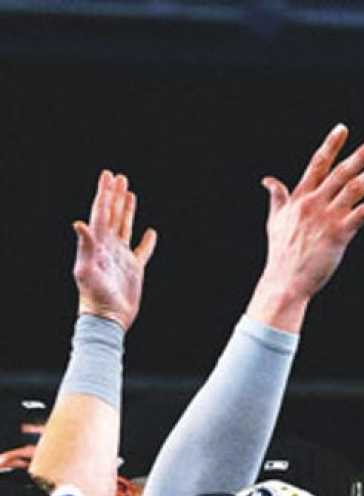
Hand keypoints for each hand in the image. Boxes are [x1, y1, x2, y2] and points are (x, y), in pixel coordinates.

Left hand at [72, 170, 158, 329]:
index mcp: (97, 243)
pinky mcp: (134, 268)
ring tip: (129, 193)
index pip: (101, 213)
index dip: (104, 194)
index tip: (108, 177)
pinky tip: (151, 232)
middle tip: (118, 177)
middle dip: (114, 195)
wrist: (108, 316)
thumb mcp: (86, 269)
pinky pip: (142, 250)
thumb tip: (79, 223)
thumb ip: (84, 245)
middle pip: (112, 214)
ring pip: (125, 226)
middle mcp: (108, 246)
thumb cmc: (94, 295)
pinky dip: (148, 241)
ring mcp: (121, 256)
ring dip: (127, 209)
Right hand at [247, 124, 363, 331]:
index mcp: (299, 197)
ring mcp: (327, 217)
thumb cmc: (282, 252)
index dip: (331, 145)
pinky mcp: (340, 233)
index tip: (343, 129)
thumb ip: (277, 197)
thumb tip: (268, 179)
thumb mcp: (275, 220)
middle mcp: (314, 202)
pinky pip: (363, 213)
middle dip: (359, 155)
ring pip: (354, 188)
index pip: (317, 163)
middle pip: (340, 172)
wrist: (285, 279)